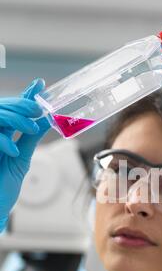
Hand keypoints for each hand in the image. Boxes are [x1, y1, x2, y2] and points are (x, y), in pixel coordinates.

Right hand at [0, 79, 50, 231]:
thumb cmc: (4, 185)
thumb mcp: (22, 158)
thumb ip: (32, 138)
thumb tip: (48, 120)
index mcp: (3, 134)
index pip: (15, 110)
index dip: (27, 96)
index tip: (41, 84)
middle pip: (4, 108)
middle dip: (21, 105)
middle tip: (38, 108)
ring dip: (15, 119)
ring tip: (31, 127)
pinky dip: (4, 141)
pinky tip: (14, 150)